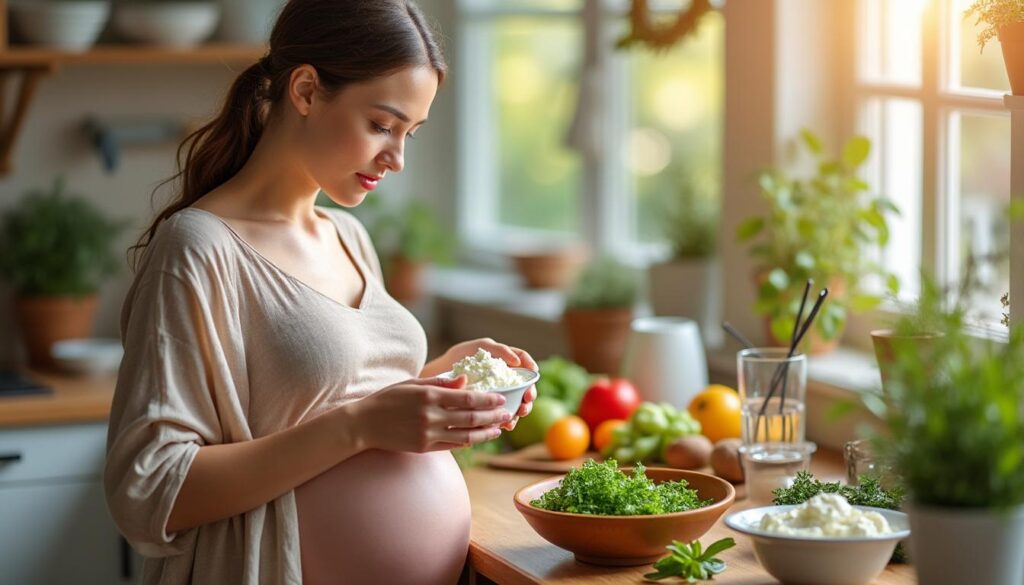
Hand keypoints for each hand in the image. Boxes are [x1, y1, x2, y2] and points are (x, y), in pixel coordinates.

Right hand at [351, 375, 511, 452]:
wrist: (363, 424)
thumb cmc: (388, 398)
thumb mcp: (413, 383)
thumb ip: (441, 382)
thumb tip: (465, 380)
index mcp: (429, 396)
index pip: (467, 398)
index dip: (488, 399)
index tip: (500, 398)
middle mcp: (431, 416)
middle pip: (471, 418)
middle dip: (493, 416)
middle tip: (507, 413)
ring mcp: (427, 434)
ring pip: (465, 436)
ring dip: (485, 433)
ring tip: (499, 429)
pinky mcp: (423, 448)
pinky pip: (452, 446)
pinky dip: (467, 442)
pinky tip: (477, 438)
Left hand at [439, 338, 537, 431]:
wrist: (440, 375)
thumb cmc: (461, 356)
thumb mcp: (479, 347)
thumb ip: (498, 350)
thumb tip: (516, 362)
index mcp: (507, 363)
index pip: (525, 365)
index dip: (531, 368)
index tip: (534, 373)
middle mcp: (507, 380)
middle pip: (526, 388)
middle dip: (529, 396)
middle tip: (526, 402)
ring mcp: (501, 394)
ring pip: (518, 404)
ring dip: (520, 411)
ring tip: (516, 416)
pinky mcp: (491, 408)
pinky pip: (504, 416)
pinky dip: (506, 421)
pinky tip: (505, 426)